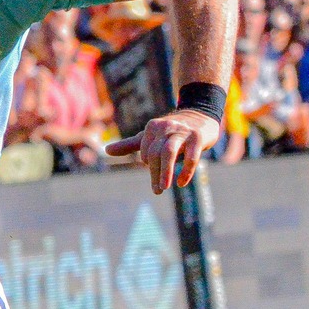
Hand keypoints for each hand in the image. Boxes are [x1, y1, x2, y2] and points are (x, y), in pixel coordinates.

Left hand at [105, 108, 221, 192]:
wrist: (202, 118)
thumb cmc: (172, 131)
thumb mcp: (150, 136)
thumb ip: (130, 144)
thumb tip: (106, 150)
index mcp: (153, 127)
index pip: (146, 151)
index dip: (148, 165)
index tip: (155, 176)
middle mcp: (167, 127)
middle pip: (155, 153)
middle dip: (154, 173)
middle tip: (157, 191)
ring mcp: (183, 132)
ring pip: (169, 152)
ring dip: (165, 172)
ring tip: (163, 188)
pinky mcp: (198, 137)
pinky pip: (191, 156)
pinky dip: (186, 171)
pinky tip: (181, 183)